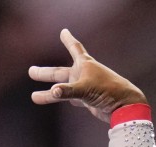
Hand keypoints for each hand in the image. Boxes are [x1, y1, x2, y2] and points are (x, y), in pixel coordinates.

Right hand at [29, 29, 146, 122]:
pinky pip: (72, 98)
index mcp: (85, 64)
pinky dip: (64, 97)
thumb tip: (53, 92)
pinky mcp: (88, 99)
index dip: (68, 40)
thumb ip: (68, 91)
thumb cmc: (107, 91)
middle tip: (31, 71)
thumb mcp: (85, 89)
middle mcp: (83, 74)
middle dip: (45, 73)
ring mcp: (85, 87)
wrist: (124, 107)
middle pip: (60, 72)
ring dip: (49, 92)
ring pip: (63, 88)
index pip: (74, 47)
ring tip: (34, 97)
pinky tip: (57, 97)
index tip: (64, 31)